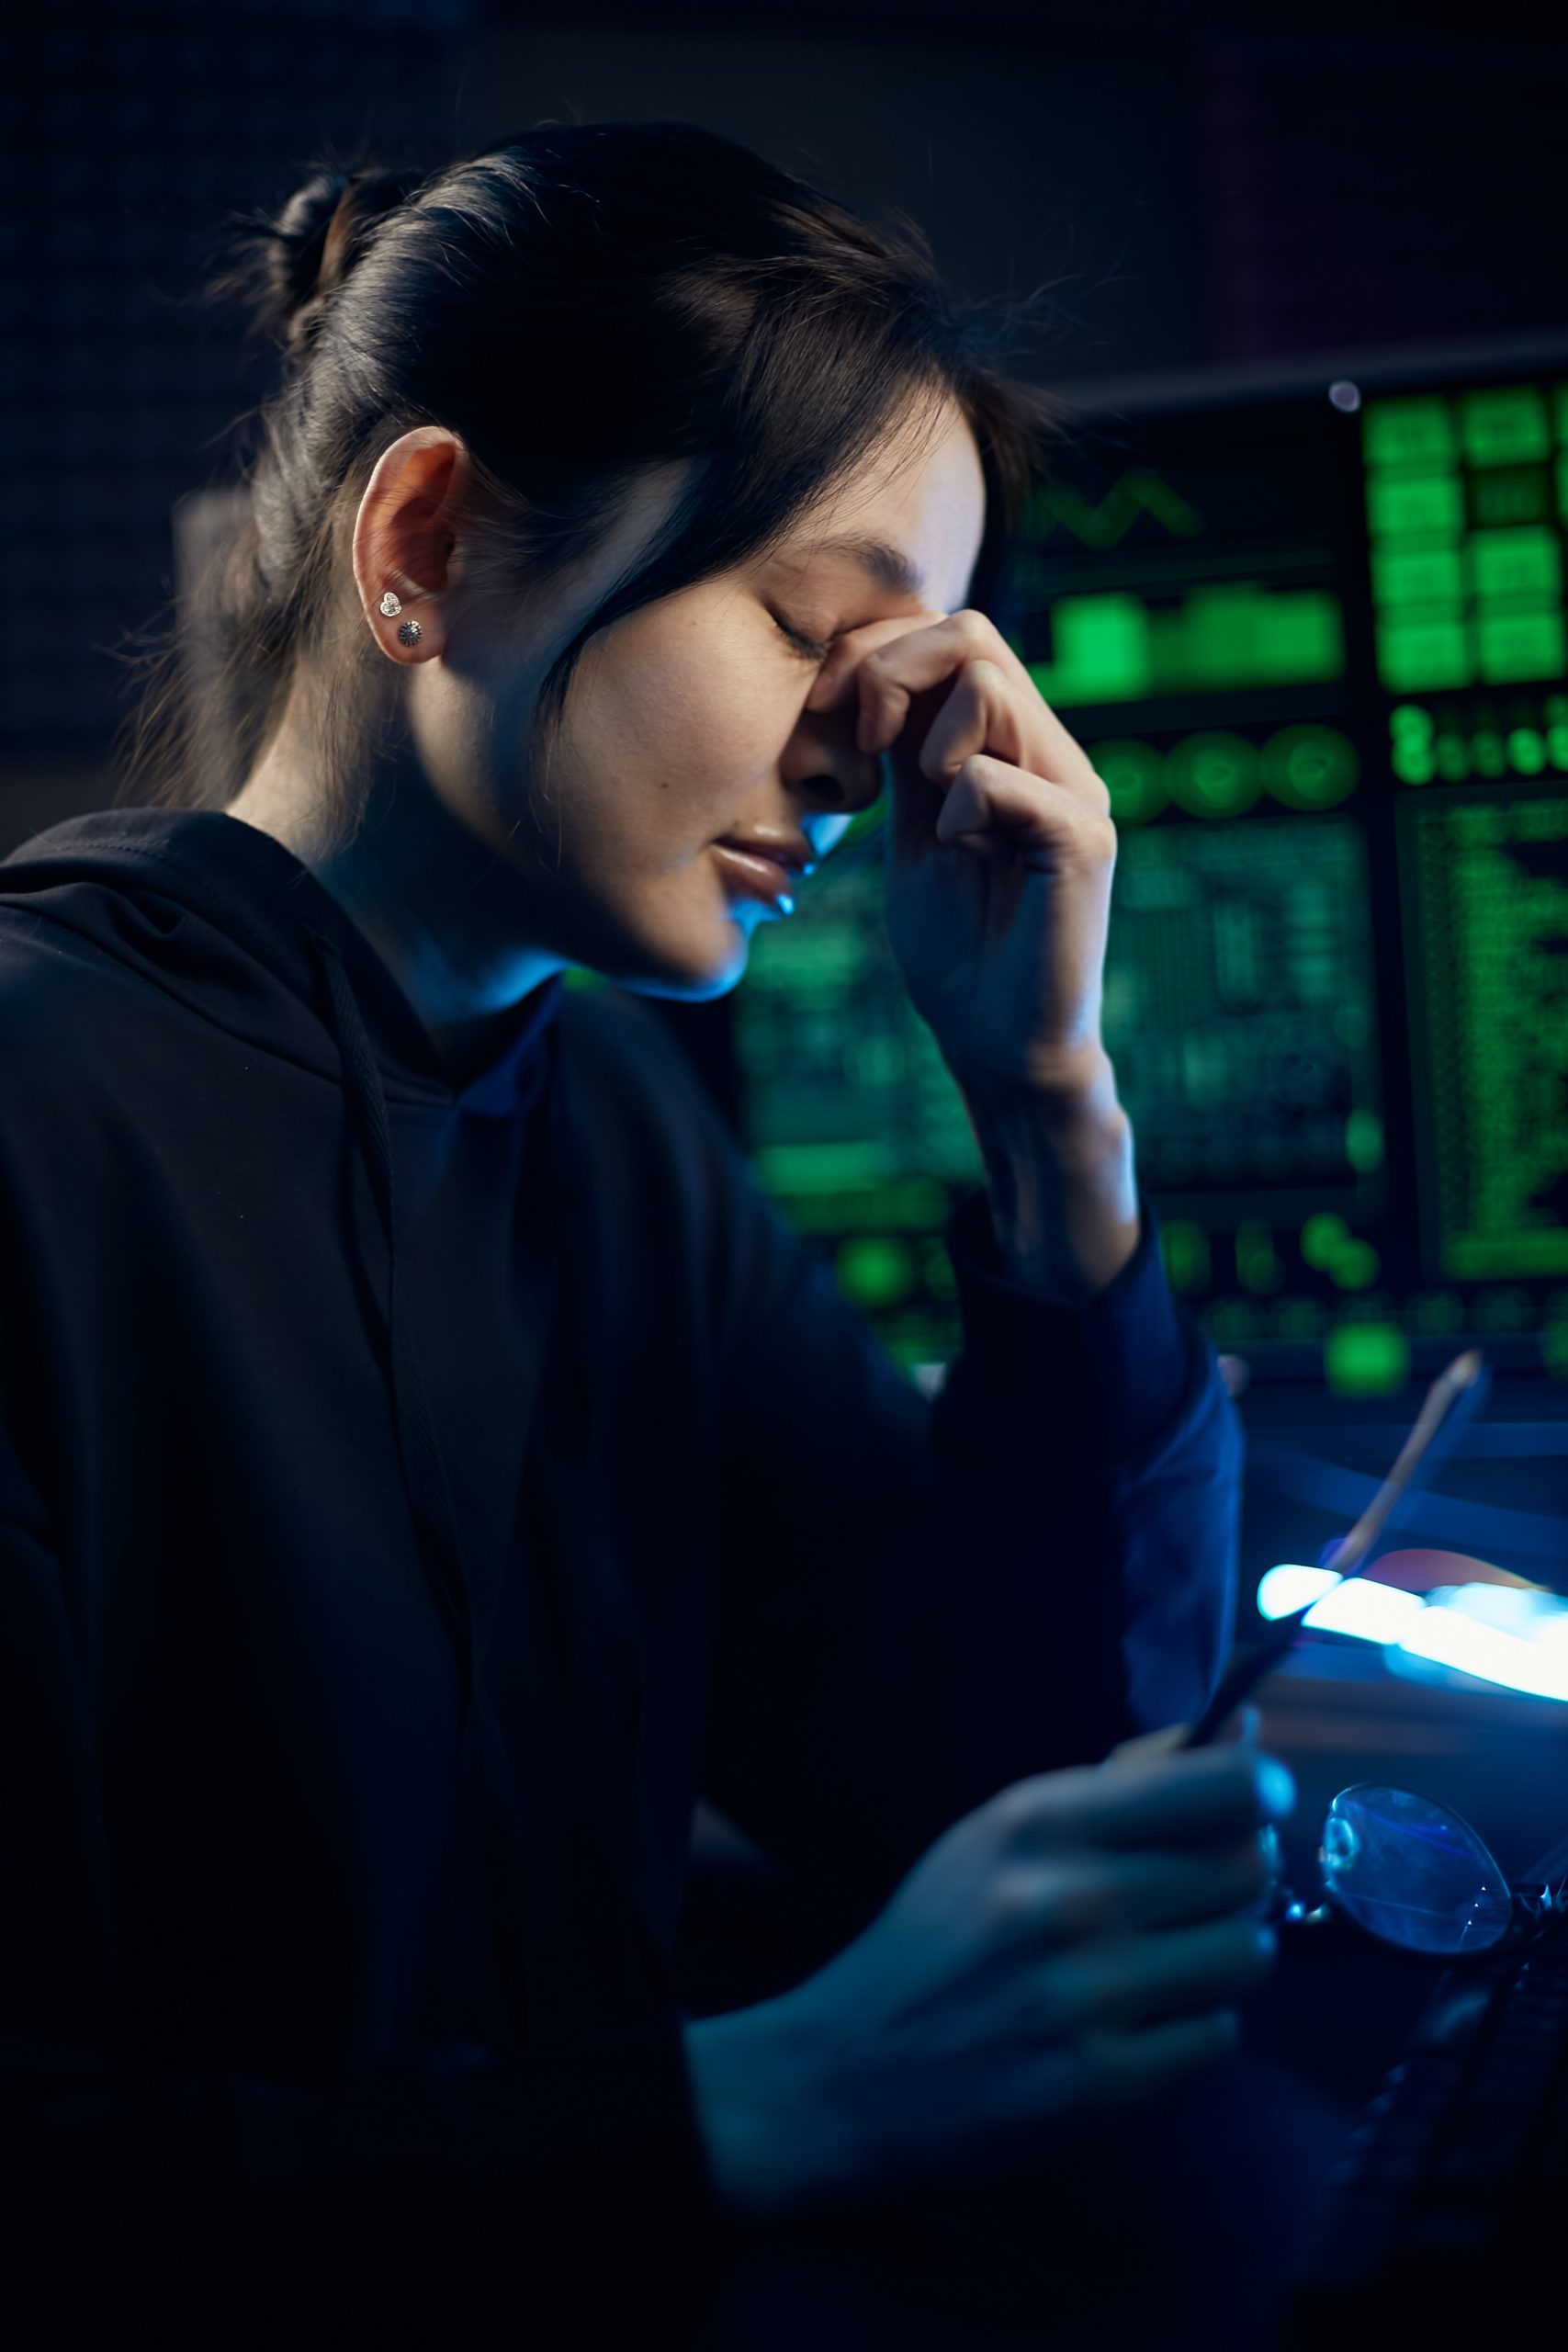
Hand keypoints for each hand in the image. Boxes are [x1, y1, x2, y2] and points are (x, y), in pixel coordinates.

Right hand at [683, 1743, 1292, 2219]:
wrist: (849, 2071)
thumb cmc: (937, 1937)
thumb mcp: (1003, 1833)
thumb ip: (1123, 1784)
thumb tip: (1244, 1729)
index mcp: (1037, 1821)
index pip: (1218, 1785)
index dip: (1259, 1788)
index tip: (1257, 1801)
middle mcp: (1069, 1900)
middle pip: (1245, 1867)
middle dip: (1235, 1877)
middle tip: (1193, 1893)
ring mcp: (1088, 1996)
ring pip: (1246, 1953)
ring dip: (1222, 1956)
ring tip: (1171, 1961)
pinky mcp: (1102, 2085)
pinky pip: (1216, 2036)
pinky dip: (1192, 2029)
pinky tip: (1141, 2022)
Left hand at [805, 608, 1117, 1100]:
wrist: (998, 1042)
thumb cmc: (956, 948)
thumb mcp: (913, 831)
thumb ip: (906, 756)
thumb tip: (871, 674)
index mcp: (1015, 747)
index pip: (956, 637)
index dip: (879, 653)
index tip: (826, 711)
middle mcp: (1055, 755)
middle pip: (973, 635)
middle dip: (890, 672)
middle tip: (861, 741)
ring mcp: (1077, 792)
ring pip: (988, 687)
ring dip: (928, 745)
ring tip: (933, 815)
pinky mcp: (1084, 839)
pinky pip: (998, 777)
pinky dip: (959, 810)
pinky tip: (963, 855)